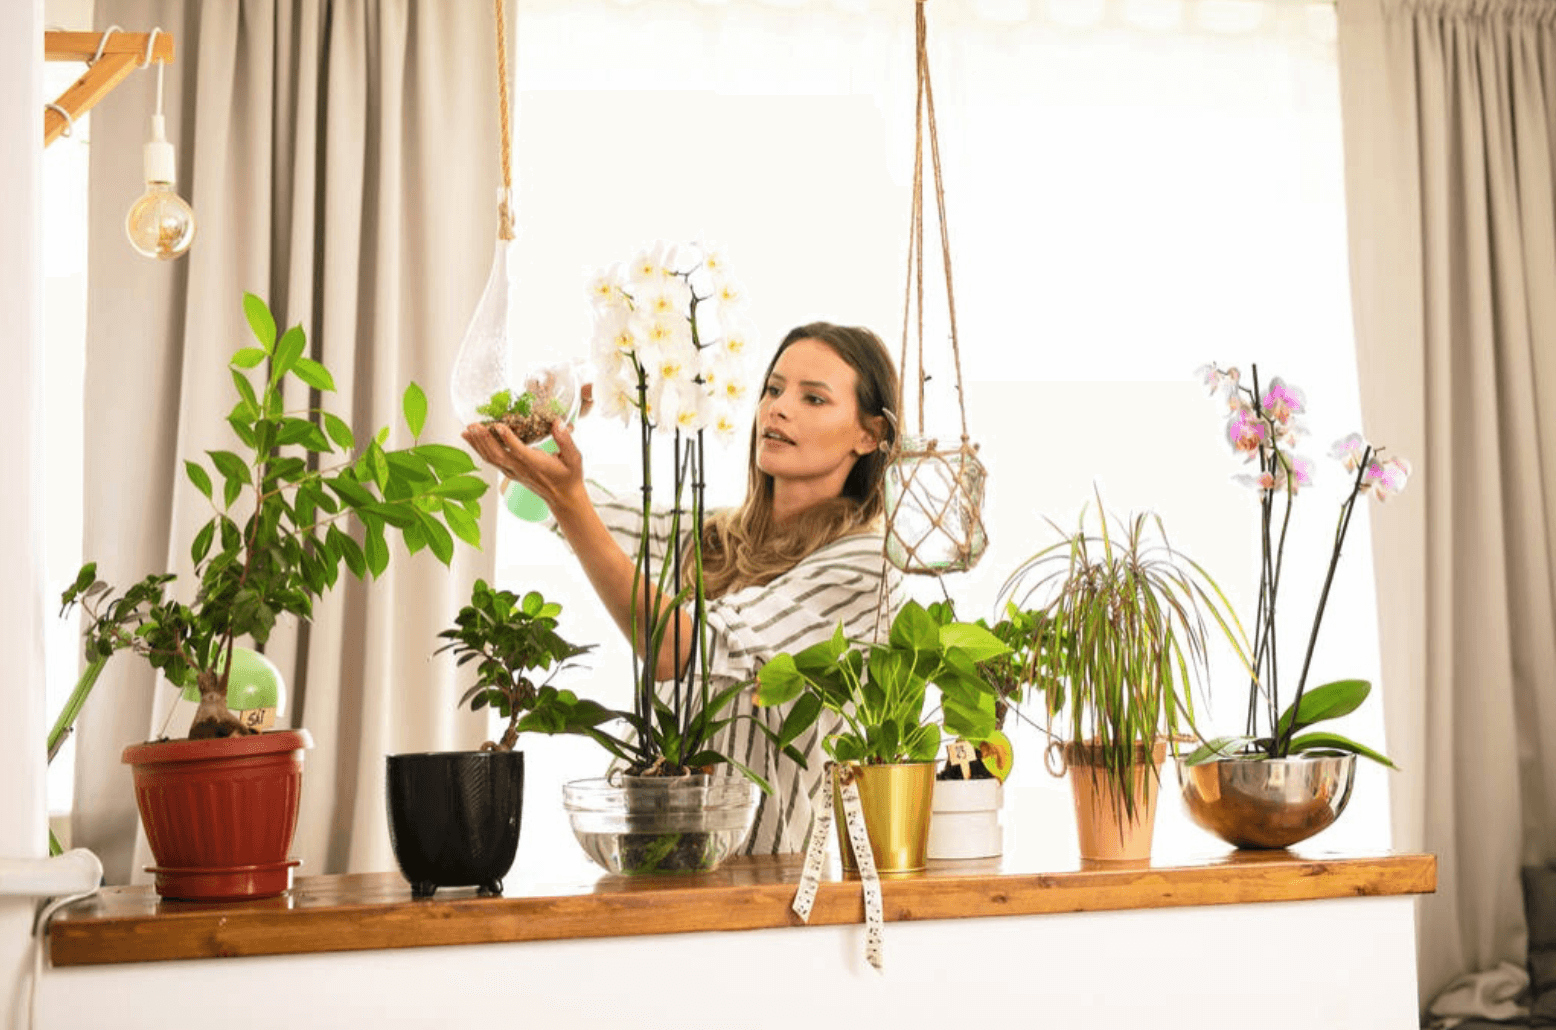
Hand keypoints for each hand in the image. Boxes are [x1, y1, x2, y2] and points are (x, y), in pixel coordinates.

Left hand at [461, 419, 586, 514]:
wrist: (563, 498)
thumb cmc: (569, 476)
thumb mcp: (574, 458)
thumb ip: (566, 440)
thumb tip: (557, 423)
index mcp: (537, 464)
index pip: (519, 451)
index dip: (508, 439)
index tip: (498, 426)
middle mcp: (521, 469)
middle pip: (498, 455)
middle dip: (484, 440)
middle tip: (474, 425)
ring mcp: (513, 472)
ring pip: (491, 459)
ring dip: (478, 444)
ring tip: (467, 430)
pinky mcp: (510, 472)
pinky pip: (492, 461)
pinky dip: (479, 450)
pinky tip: (472, 439)